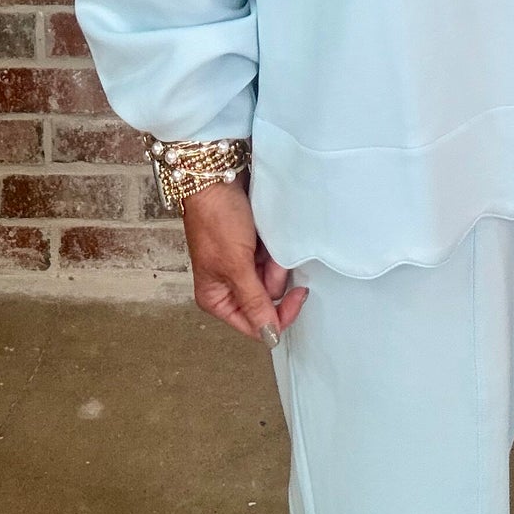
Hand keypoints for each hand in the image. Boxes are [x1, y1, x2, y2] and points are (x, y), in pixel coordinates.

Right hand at [181, 174, 309, 346]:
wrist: (216, 177)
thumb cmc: (217, 219)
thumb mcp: (236, 265)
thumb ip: (254, 301)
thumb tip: (269, 335)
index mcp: (216, 298)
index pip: (255, 325)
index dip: (278, 315)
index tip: (298, 295)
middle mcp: (227, 286)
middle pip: (266, 300)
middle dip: (273, 277)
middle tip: (266, 255)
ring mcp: (240, 266)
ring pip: (273, 278)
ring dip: (275, 260)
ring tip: (264, 239)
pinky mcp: (251, 248)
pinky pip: (273, 259)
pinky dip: (275, 249)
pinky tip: (267, 234)